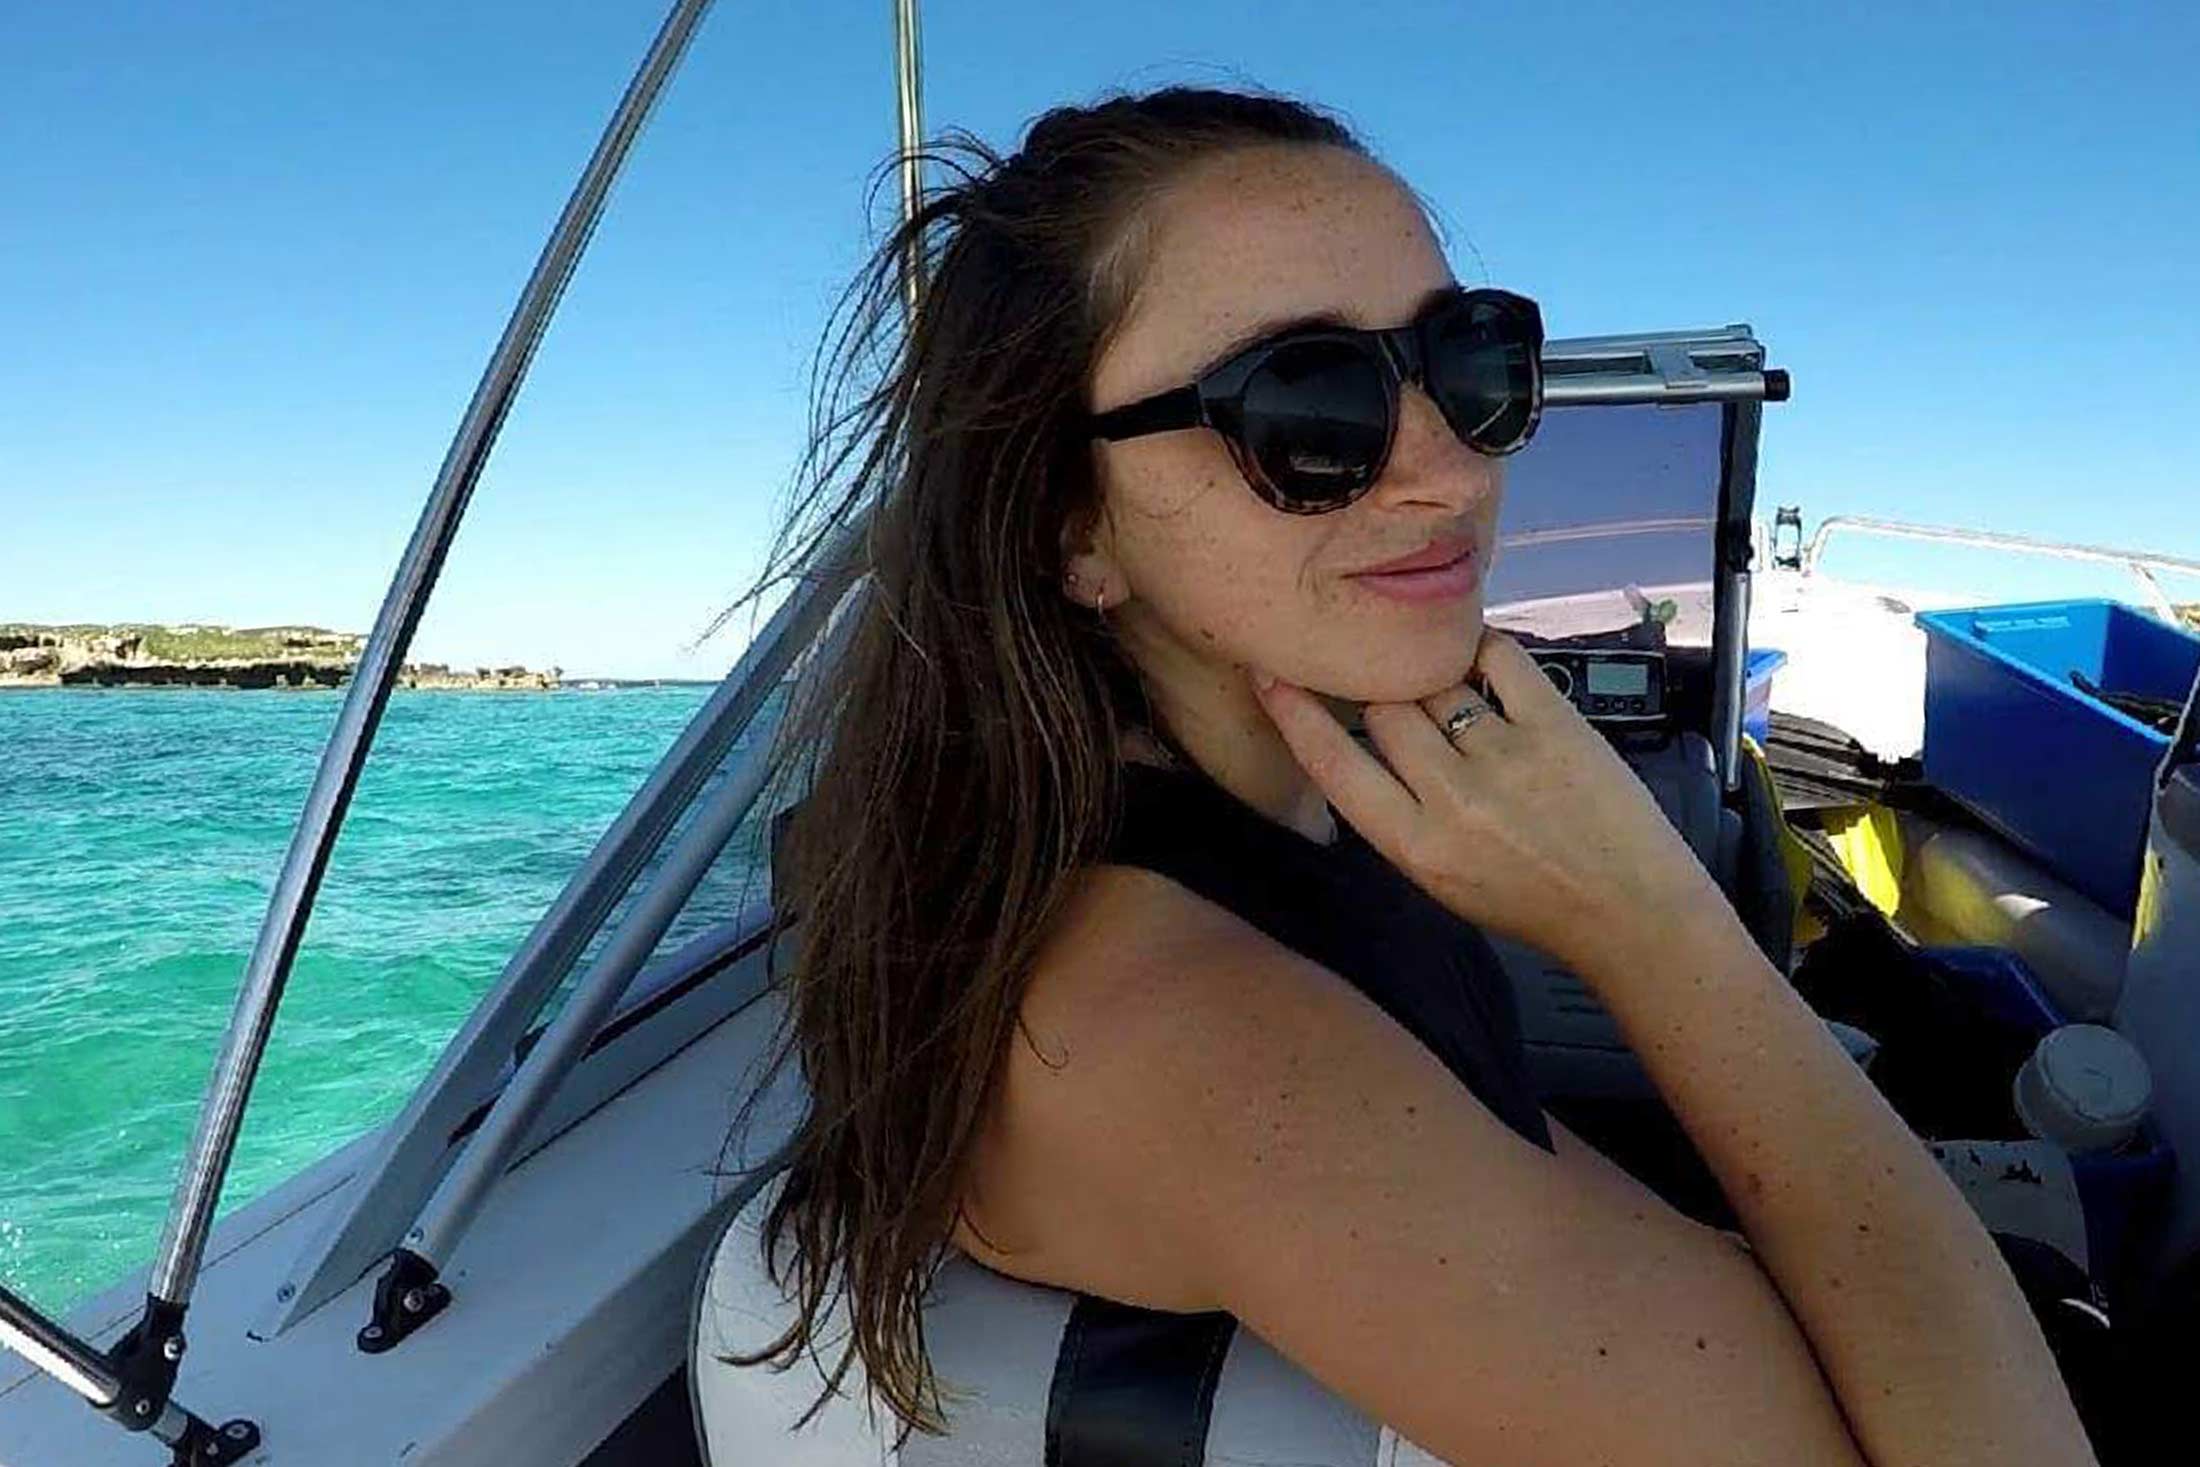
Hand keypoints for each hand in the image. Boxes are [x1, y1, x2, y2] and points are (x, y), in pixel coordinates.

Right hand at [1251, 631, 1732, 981]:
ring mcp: (1505, 755)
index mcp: (1415, 845)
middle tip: (1395, 689)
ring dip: (1429, 674)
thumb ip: (1399, 815)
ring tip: (1439, 677)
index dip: (1294, 714)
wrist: (1630, 912)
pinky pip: (1498, 657)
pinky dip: (1480, 647)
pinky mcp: (1555, 725)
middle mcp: (1452, 798)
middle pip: (1384, 710)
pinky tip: (1477, 654)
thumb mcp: (1440, 879)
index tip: (1272, 675)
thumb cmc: (1533, 902)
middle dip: (1380, 694)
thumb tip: (1371, 741)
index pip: (1333, 764)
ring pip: (1433, 682)